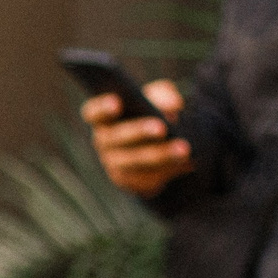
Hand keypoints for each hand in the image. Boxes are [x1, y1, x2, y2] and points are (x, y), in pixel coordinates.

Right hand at [85, 82, 189, 197]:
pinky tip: (183, 164)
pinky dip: (166, 170)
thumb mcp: (157, 98)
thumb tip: (173, 105)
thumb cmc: (150, 113)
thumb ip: (162, 94)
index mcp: (103, 118)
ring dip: (160, 155)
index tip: (117, 102)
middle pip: (116, 137)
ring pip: (135, 160)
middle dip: (139, 132)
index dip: (102, 108)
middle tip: (162, 128)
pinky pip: (146, 178)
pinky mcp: (129, 182)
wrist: (155, 146)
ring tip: (183, 149)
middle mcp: (103, 142)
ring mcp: (114, 164)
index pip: (93, 113)